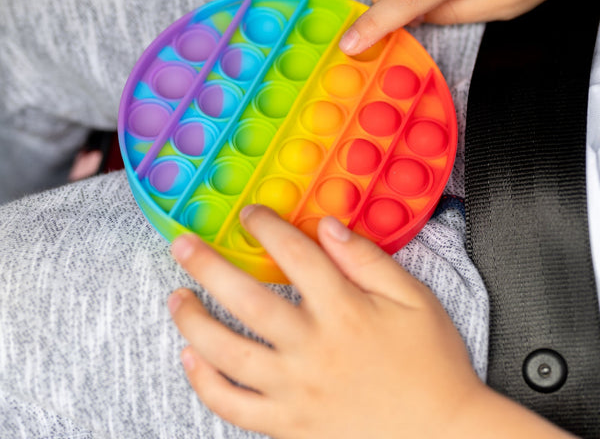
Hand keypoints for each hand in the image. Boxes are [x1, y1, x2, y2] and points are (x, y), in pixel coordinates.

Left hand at [167, 205, 481, 437]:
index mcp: (344, 311)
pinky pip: (234, 407)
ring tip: (176, 297)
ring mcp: (296, 391)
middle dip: (207, 266)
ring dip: (193, 322)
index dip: (266, 227)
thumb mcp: (414, 298)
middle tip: (181, 245)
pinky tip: (191, 359)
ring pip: (228, 354)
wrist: (444, 436)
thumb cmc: (432, 362)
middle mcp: (312, 349)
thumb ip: (367, 259)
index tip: (249, 214)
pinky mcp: (289, 426)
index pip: (294, 255)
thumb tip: (327, 226)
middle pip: (246, 299)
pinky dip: (205, 383)